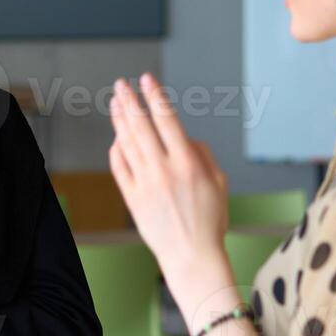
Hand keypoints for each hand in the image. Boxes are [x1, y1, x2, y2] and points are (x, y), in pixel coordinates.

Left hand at [109, 73, 228, 277]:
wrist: (192, 255)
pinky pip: (119, 167)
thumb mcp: (219, 182)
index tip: (147, 80)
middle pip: (141, 127)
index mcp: (188, 163)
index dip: (155, 96)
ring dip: (120, 120)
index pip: (167, 120)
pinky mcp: (132, 198)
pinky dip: (117, 149)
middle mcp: (164, 170)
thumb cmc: (210, 219)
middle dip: (130, 101)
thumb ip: (202, 153)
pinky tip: (117, 137)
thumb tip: (183, 136)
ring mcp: (145, 184)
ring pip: (127, 143)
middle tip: (120, 85)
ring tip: (116, 104)